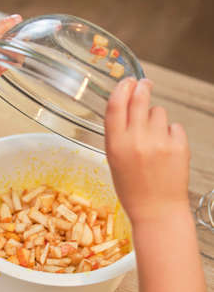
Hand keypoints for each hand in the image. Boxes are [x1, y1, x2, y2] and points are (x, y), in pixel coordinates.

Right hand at [105, 78, 190, 224]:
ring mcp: (159, 142)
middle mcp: (135, 140)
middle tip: (144, 84)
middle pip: (139, 99)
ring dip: (155, 118)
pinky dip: (170, 132)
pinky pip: (174, 126)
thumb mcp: (113, 160)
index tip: (126, 81)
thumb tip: (125, 105)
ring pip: (158, 112)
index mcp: (115, 144)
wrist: (157, 210)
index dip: (121, 88)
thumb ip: (117, 134)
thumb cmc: (131, 188)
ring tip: (154, 137)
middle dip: (142, 87)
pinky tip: (166, 148)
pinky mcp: (179, 146)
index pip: (115, 105)